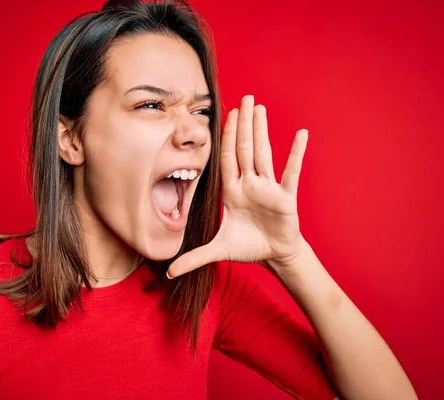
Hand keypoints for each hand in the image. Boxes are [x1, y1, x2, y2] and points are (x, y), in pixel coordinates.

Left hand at [167, 95, 308, 278]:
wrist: (274, 255)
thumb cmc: (248, 246)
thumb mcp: (218, 250)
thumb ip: (193, 258)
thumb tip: (169, 272)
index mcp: (233, 191)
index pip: (227, 158)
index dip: (226, 136)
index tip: (227, 115)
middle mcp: (250, 184)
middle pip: (245, 148)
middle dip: (243, 124)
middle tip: (245, 97)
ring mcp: (268, 188)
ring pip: (264, 154)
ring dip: (262, 131)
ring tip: (260, 107)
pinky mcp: (286, 198)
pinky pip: (291, 173)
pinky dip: (296, 154)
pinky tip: (302, 134)